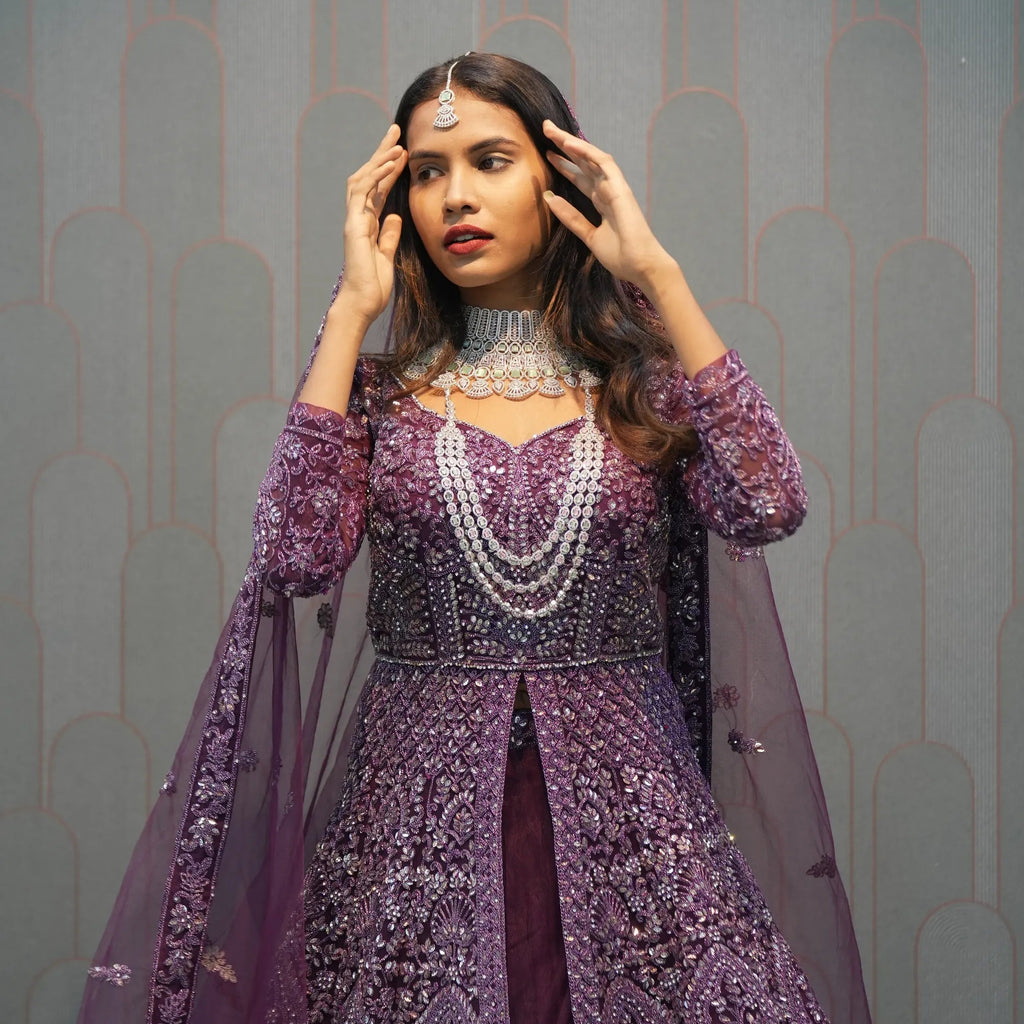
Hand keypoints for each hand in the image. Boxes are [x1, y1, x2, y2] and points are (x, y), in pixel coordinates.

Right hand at [334, 124, 407, 324]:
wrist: (361, 304)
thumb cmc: (373, 287)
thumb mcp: (388, 256)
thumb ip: (390, 236)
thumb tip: (396, 217)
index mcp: (367, 225)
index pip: (378, 189)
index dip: (389, 168)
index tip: (402, 150)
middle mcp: (358, 218)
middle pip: (368, 177)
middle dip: (381, 153)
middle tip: (396, 131)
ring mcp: (353, 221)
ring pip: (363, 179)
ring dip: (380, 159)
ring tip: (397, 142)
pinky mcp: (353, 226)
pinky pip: (363, 193)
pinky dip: (376, 175)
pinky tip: (390, 163)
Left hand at [541, 120, 674, 289]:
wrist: (640, 266)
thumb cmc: (620, 255)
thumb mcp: (588, 235)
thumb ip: (571, 217)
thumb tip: (549, 198)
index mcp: (601, 202)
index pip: (580, 178)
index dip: (564, 166)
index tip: (547, 155)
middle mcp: (607, 191)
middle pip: (583, 163)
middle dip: (564, 147)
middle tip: (545, 131)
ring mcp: (615, 187)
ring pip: (590, 158)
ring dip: (571, 143)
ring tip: (551, 130)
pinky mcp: (620, 188)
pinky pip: (603, 163)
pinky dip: (586, 152)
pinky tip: (569, 143)